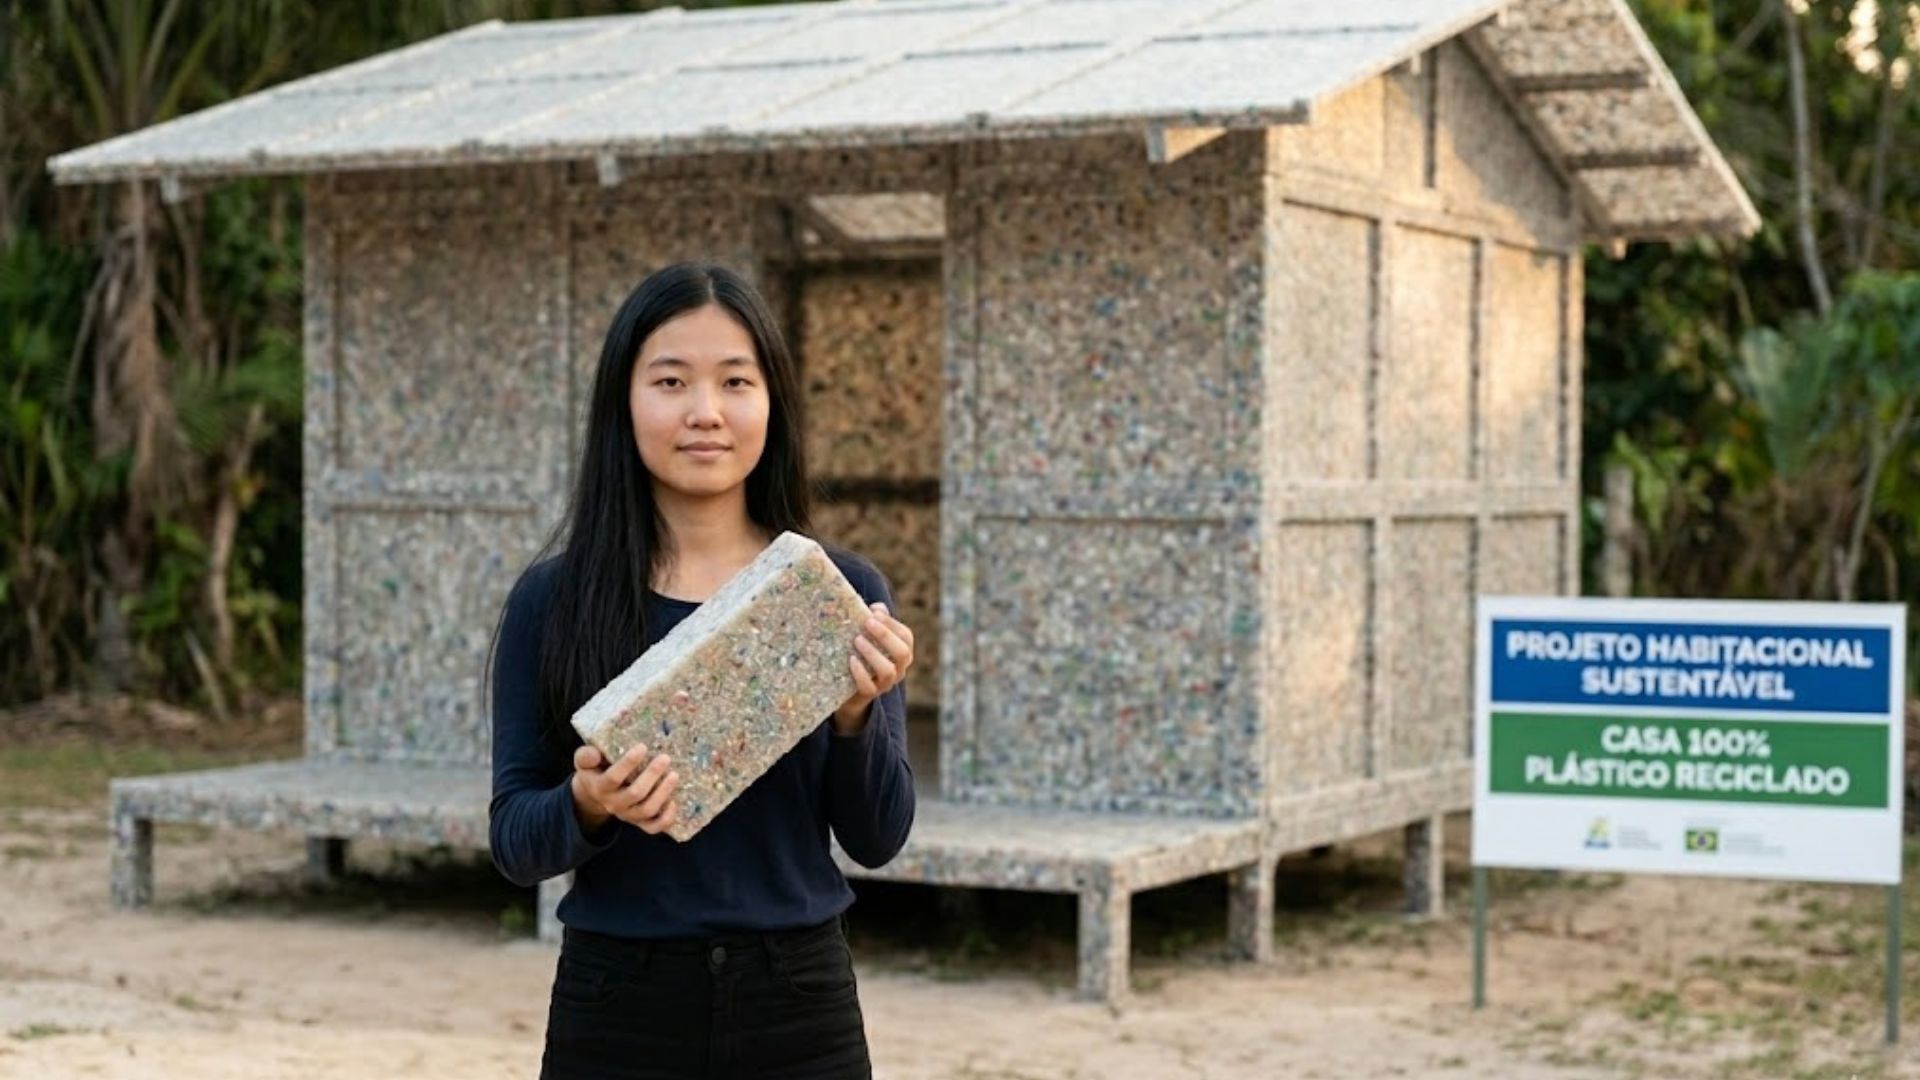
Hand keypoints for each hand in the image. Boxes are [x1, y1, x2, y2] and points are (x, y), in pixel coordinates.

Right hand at [570, 743, 679, 835]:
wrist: (595, 795)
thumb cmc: (595, 770)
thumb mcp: (584, 762)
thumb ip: (586, 756)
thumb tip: (594, 753)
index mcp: (600, 788)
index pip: (613, 778)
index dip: (628, 763)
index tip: (642, 747)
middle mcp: (613, 804)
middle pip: (635, 794)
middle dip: (652, 775)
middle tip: (665, 758)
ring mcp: (627, 815)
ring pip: (647, 810)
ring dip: (663, 793)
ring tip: (674, 775)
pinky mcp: (639, 822)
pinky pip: (653, 827)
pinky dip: (666, 818)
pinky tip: (674, 802)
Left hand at [834, 602, 913, 733]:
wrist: (849, 686)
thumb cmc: (863, 652)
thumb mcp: (870, 635)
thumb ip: (876, 619)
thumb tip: (877, 608)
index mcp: (902, 652)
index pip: (906, 637)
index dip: (892, 624)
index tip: (874, 613)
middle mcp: (899, 668)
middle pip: (902, 653)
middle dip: (885, 636)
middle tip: (867, 623)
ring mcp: (885, 683)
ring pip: (888, 671)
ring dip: (873, 653)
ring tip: (857, 640)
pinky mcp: (869, 694)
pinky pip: (869, 687)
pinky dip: (860, 673)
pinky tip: (851, 659)